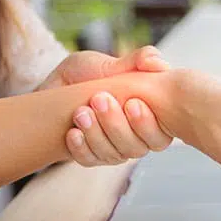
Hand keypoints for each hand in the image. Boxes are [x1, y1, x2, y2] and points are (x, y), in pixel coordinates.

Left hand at [38, 47, 172, 166]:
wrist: (60, 83)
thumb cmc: (93, 72)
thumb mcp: (114, 62)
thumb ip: (139, 60)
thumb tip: (156, 62)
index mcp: (151, 117)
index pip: (160, 135)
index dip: (147, 124)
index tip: (132, 102)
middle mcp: (136, 137)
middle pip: (136, 148)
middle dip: (117, 126)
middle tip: (99, 99)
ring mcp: (115, 149)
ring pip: (113, 155)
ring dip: (96, 134)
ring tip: (81, 112)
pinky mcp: (93, 155)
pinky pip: (90, 160)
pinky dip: (81, 148)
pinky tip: (73, 133)